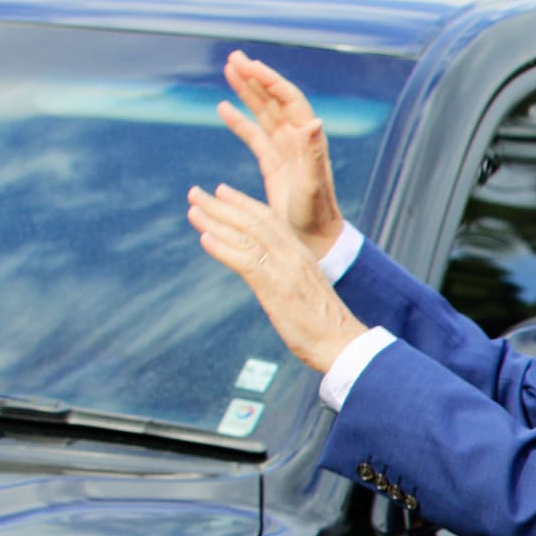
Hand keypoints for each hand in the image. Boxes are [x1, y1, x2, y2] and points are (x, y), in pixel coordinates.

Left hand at [187, 184, 368, 373]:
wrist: (343, 344)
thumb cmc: (324, 325)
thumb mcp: (305, 292)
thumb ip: (287, 277)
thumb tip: (268, 278)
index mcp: (302, 255)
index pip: (270, 219)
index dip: (244, 203)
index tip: (222, 191)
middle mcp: (294, 256)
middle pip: (254, 221)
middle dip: (222, 205)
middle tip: (195, 193)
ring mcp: (286, 270)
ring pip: (247, 236)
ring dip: (216, 221)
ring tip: (192, 210)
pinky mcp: (276, 288)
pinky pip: (246, 262)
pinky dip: (223, 249)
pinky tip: (204, 239)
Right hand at [220, 51, 345, 254]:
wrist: (315, 238)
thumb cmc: (316, 214)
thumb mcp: (313, 185)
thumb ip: (313, 155)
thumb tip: (316, 123)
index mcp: (308, 139)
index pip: (289, 99)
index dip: (269, 80)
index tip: (248, 65)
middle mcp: (298, 140)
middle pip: (274, 99)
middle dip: (255, 77)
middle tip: (233, 57)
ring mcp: (285, 150)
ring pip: (263, 112)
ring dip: (247, 91)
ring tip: (229, 70)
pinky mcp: (272, 164)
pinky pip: (254, 135)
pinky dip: (239, 121)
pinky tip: (222, 107)